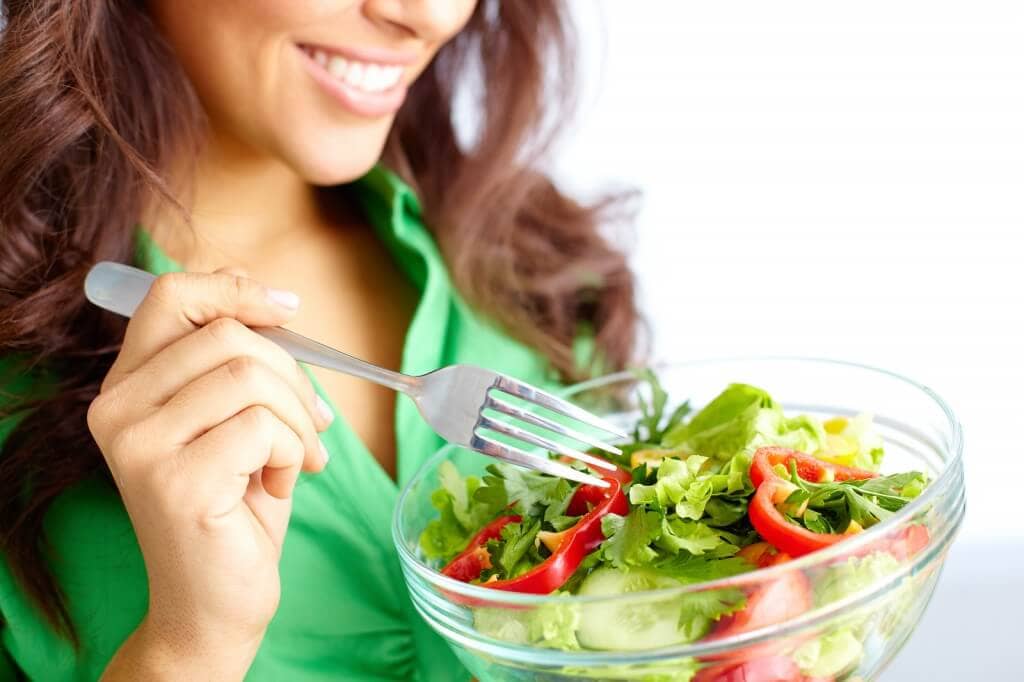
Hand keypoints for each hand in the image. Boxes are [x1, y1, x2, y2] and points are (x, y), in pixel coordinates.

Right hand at [90, 269, 331, 678]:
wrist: (215, 601)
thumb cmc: (235, 505)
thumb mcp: (233, 420)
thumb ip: (237, 362)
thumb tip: (274, 300)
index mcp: (128, 386)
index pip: (172, 296)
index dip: (236, 289)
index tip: (287, 309)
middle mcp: (117, 410)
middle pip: (227, 334)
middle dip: (293, 374)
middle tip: (312, 422)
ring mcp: (140, 446)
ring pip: (250, 375)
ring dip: (298, 419)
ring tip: (297, 460)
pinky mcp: (177, 482)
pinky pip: (264, 427)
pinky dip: (293, 453)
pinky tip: (279, 487)